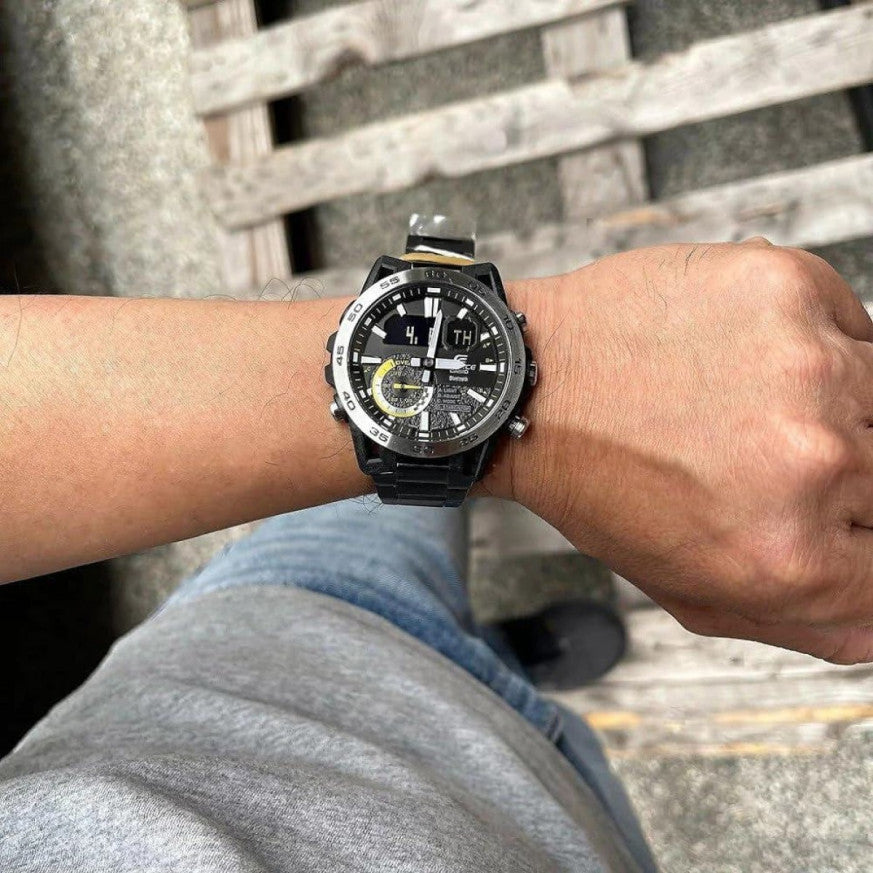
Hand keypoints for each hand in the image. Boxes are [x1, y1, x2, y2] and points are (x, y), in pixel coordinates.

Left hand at [499, 241, 872, 663]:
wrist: (533, 386)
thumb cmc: (595, 482)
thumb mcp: (689, 590)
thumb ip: (804, 620)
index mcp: (790, 555)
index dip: (865, 544)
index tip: (844, 524)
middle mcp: (815, 463)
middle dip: (850, 478)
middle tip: (777, 457)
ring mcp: (809, 367)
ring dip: (841, 407)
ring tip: (763, 405)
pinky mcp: (787, 289)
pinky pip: (851, 323)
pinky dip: (820, 344)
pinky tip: (754, 359)